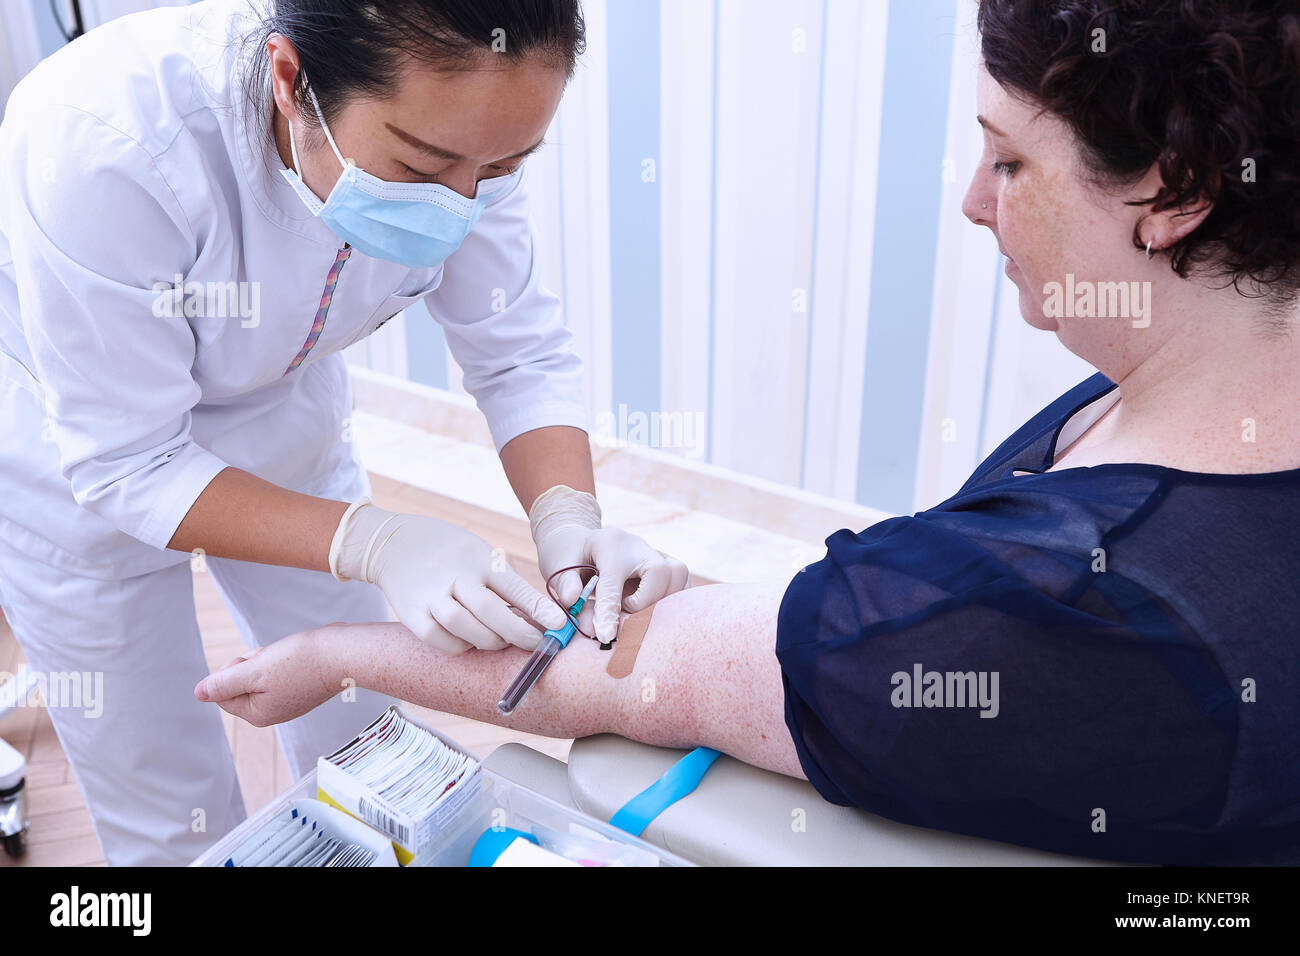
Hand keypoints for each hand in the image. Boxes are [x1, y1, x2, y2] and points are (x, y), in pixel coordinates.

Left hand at [194, 629, 340, 726]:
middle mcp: (272, 712)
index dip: (234, 670)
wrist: (345, 655)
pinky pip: (280, 671)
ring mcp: (289, 701)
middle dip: (252, 664)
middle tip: (274, 658)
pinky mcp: (302, 688)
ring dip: (268, 659)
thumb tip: (199, 693)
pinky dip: (284, 660)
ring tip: (290, 656)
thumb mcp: (255, 671)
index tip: (257, 662)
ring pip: (261, 674)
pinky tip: (300, 658)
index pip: (223, 693)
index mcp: (258, 714)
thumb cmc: (302, 662)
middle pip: (242, 683)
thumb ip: (223, 684)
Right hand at [330, 499, 566, 653]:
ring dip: (489, 641)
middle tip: (535, 642)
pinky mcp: (411, 614)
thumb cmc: (449, 552)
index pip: (513, 586)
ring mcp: (431, 595)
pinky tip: (469, 641)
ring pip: (465, 629)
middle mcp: (454, 575)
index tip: (558, 624)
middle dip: (518, 633)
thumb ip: (504, 581)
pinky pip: (440, 640)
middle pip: (490, 612)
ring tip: (500, 640)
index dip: (538, 608)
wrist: (394, 543)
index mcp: (478, 557)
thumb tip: (539, 614)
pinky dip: (460, 647)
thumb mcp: (479, 552)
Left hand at [529, 485, 689, 643]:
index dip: (610, 610)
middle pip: (660, 572)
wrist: (583, 543)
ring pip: (678, 574)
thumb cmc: (570, 557)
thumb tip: (573, 601)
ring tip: (636, 609)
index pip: (614, 581)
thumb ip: (565, 584)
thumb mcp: (558, 565)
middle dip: (645, 602)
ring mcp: (656, 553)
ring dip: (662, 601)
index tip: (605, 636)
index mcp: (609, 544)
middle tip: (624, 612)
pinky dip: (672, 601)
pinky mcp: (667, 565)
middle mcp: (638, 546)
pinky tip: (651, 609)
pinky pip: (683, 582)